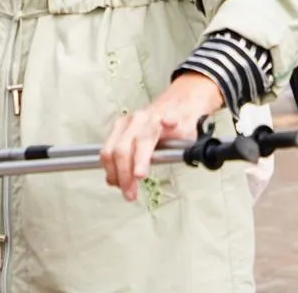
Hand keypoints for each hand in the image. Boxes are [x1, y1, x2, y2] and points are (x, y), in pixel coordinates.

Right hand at [100, 72, 221, 202]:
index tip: (139, 175)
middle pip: (122, 149)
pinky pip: (106, 150)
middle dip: (124, 175)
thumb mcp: (191, 131)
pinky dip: (109, 168)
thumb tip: (186, 151)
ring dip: (114, 174)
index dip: (140, 159)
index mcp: (154, 120)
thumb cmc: (184, 120)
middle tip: (130, 194)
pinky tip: (116, 179)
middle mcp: (136, 120)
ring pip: (109, 150)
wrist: (180, 103)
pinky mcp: (118, 129)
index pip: (144, 140)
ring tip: (124, 190)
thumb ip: (187, 142)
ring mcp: (125, 124)